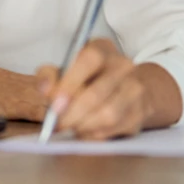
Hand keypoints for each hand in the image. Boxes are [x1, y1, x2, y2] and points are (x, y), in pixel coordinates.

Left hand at [36, 38, 174, 139]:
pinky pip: (113, 129)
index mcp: (103, 49)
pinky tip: (83, 131)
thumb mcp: (66, 68)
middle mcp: (123, 66)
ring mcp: (134, 90)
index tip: (55, 101)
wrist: (125, 87)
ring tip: (70, 126)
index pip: (89, 60)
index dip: (70, 82)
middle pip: (97, 93)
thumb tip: (45, 90)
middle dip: (72, 112)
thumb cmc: (88, 77)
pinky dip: (94, 134)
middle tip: (57, 123)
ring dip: (83, 125)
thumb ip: (50, 76)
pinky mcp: (137, 113)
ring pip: (107, 115)